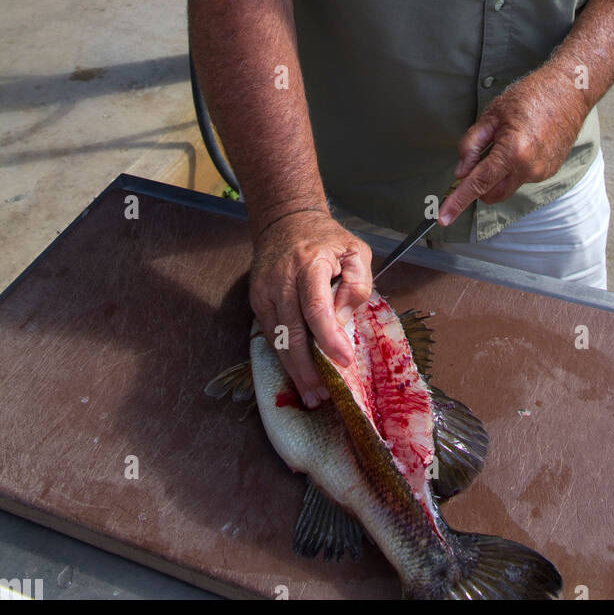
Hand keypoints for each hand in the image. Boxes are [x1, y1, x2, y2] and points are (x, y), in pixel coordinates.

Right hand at [248, 209, 371, 409]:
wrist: (285, 220)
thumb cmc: (326, 239)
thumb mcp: (356, 251)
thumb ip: (356, 285)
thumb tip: (342, 323)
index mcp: (309, 263)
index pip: (316, 306)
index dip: (329, 337)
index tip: (344, 360)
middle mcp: (281, 279)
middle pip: (292, 331)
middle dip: (307, 367)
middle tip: (323, 395)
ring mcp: (264, 291)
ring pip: (277, 339)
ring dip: (294, 370)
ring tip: (312, 394)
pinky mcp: (256, 301)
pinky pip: (270, 335)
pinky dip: (284, 357)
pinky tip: (297, 373)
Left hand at [437, 66, 586, 226]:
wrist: (568, 92)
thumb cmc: (530, 96)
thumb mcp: (491, 115)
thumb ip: (471, 145)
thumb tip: (460, 171)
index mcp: (512, 152)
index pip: (477, 184)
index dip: (457, 201)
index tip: (443, 218)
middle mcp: (529, 168)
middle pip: (491, 194)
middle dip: (479, 185)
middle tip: (478, 156)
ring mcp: (541, 172)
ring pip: (507, 185)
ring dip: (499, 173)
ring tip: (507, 139)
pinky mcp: (549, 171)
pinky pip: (522, 177)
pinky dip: (514, 167)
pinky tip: (522, 142)